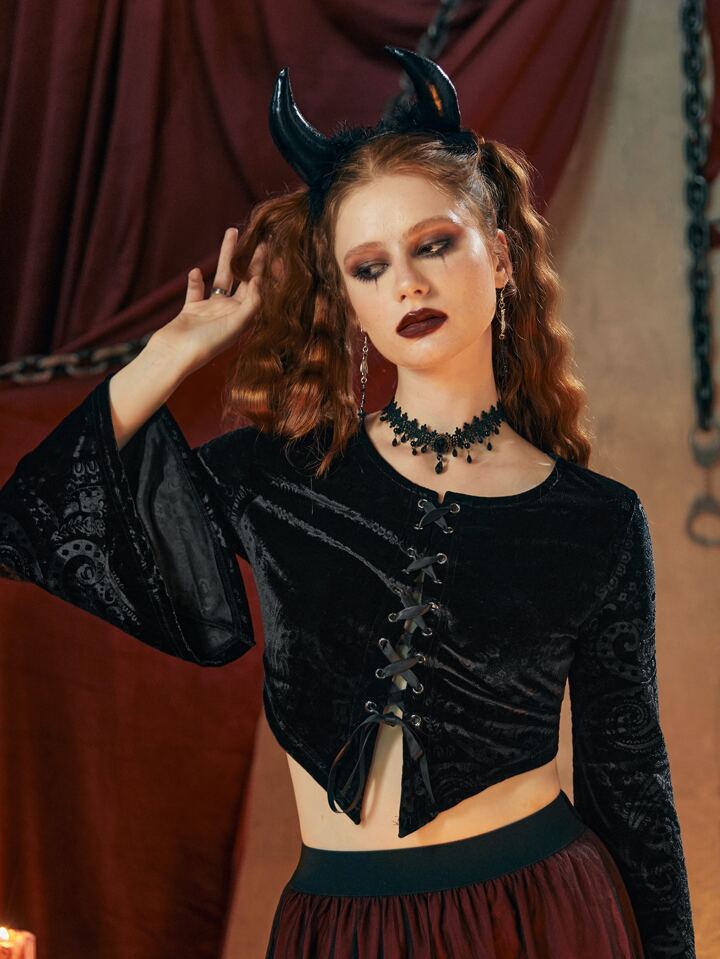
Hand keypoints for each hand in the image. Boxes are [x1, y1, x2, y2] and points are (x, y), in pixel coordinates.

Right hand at [147, 227, 265, 376]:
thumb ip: (250, 304)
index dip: (266, 271)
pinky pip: (196, 289)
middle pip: (243, 280)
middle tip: (261, 238)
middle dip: (250, 259)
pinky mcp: (191, 309)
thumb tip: (259, 280)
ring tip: (231, 233)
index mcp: (242, 318)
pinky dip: (195, 280)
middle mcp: (229, 313)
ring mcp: (210, 310)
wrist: (174, 356)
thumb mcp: (235, 325)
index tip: (274, 251)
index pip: (258, 289)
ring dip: (225, 256)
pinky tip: (196, 271)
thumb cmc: (206, 344)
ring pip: (220, 277)